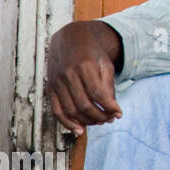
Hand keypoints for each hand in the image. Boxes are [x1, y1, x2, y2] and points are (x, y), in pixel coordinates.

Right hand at [46, 21, 123, 136]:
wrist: (70, 39)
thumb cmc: (91, 52)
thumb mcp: (105, 63)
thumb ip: (108, 86)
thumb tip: (114, 110)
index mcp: (85, 66)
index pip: (98, 94)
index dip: (109, 107)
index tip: (119, 113)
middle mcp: (68, 75)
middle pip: (84, 105)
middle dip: (100, 116)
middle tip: (110, 119)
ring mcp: (57, 82)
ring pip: (71, 110)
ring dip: (87, 121)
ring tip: (100, 122)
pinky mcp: (50, 88)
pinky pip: (56, 111)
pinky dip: (67, 123)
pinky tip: (79, 130)